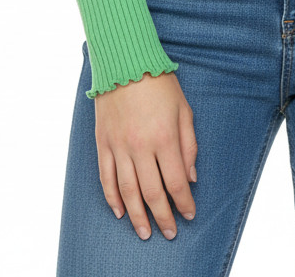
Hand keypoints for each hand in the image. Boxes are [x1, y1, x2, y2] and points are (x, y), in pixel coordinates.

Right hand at [94, 70, 197, 241]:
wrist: (124, 61)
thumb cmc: (159, 82)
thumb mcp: (183, 109)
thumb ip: (189, 145)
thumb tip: (191, 178)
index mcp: (164, 137)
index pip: (175, 182)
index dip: (184, 203)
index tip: (189, 214)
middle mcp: (140, 146)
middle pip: (152, 192)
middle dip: (163, 217)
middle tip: (169, 232)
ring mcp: (119, 146)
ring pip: (127, 191)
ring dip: (137, 216)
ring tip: (144, 232)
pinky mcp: (103, 142)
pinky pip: (106, 177)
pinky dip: (112, 197)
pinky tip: (120, 211)